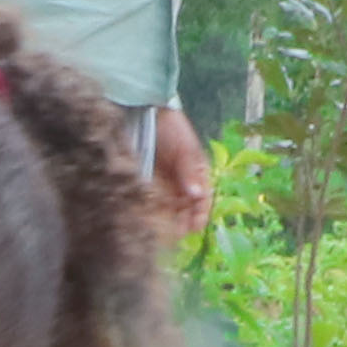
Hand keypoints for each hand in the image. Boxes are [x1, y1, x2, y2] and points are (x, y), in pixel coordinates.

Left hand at [146, 105, 214, 239]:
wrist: (143, 111)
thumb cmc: (171, 127)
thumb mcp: (184, 148)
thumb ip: (190, 171)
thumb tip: (197, 195)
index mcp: (197, 175)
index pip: (203, 200)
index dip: (200, 215)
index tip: (194, 226)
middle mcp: (182, 184)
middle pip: (185, 211)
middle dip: (182, 224)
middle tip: (175, 235)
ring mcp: (163, 187)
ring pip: (168, 212)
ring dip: (166, 223)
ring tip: (161, 234)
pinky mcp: (145, 187)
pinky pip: (150, 206)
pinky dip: (150, 215)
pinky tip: (147, 223)